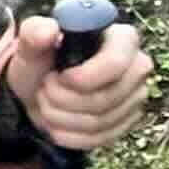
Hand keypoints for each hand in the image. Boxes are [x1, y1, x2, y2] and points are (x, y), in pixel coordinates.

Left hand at [2, 12, 150, 154]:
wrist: (40, 91)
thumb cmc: (41, 62)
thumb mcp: (30, 46)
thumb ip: (34, 34)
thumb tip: (48, 29)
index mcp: (121, 38)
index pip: (115, 63)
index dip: (81, 78)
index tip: (56, 77)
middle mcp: (138, 66)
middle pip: (104, 99)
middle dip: (62, 99)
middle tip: (44, 89)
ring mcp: (137, 96)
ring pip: (99, 122)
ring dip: (60, 117)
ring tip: (47, 103)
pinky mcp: (129, 122)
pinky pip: (99, 139)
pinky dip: (68, 135)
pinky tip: (56, 122)